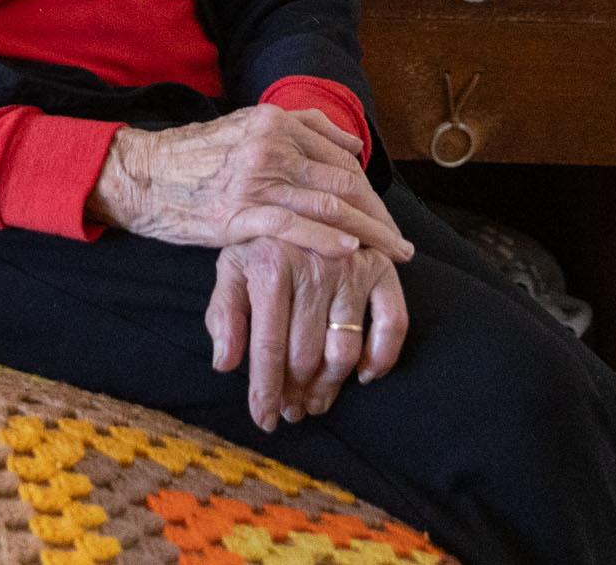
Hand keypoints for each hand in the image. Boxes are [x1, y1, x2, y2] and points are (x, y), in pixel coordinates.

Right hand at [89, 105, 411, 260]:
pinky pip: (293, 226)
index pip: (340, 160)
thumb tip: (352, 141)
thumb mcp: (246, 125)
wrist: (143, 175)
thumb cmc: (195, 156)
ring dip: (368, 233)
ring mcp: (255, 179)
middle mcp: (270, 145)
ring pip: (328, 205)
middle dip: (379, 218)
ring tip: (392, 256)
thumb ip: (302, 126)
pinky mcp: (238, 212)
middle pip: (343, 183)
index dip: (371, 193)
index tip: (388, 219)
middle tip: (401, 246)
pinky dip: (326, 239)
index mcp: (275, 122)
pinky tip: (350, 253)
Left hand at [207, 235, 408, 426]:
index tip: (264, 419)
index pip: (268, 346)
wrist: (299, 197)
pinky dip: (382, 357)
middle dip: (296, 393)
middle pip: (306, 355)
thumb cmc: (261, 242)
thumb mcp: (230, 267)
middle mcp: (313, 267)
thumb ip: (224, 314)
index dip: (265, 390)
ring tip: (317, 401)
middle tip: (292, 410)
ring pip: (344, 350)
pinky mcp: (381, 269)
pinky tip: (364, 375)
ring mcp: (352, 268)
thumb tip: (224, 364)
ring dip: (331, 386)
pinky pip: (392, 324)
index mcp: (270, 267)